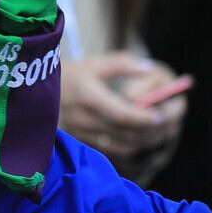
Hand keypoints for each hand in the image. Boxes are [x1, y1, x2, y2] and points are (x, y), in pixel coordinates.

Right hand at [60, 52, 187, 157]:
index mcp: (86, 96)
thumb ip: (122, 64)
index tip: (163, 114)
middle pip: (126, 132)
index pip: (120, 113)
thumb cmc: (72, 75)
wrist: (38, 96)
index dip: (143, 117)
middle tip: (173, 118)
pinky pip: (117, 149)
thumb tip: (149, 69)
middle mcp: (83, 119)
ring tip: (166, 126)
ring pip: (124, 145)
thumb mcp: (94, 63)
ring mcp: (83, 135)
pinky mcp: (85, 144)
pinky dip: (137, 144)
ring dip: (148, 138)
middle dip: (153, 128)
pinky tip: (149, 134)